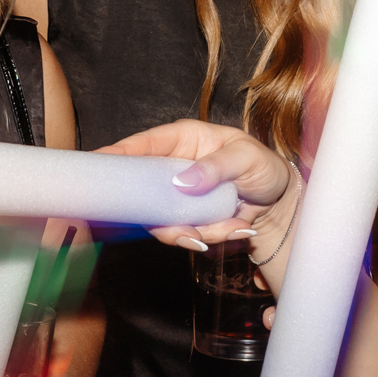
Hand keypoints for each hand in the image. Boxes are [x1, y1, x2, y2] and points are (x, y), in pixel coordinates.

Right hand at [101, 119, 297, 252]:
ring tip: (233, 225)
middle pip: (143, 190)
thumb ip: (217, 166)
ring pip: (163, 220)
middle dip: (162, 215)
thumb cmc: (263, 167)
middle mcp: (174, 167)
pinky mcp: (186, 218)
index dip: (119, 153)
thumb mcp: (247, 158)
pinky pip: (184, 234)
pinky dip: (210, 237)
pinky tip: (237, 228)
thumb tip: (184, 181)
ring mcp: (178, 195)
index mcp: (184, 139)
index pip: (144, 144)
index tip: (99, 163)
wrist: (278, 202)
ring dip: (197, 229)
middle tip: (187, 230)